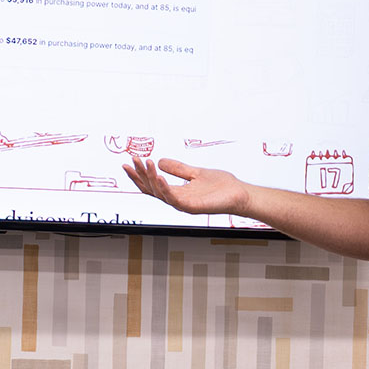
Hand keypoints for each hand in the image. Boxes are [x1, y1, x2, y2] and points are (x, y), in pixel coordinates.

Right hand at [123, 156, 250, 215]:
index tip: (130, 162)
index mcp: (177, 192)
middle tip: (132, 161)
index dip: (140, 175)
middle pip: (152, 189)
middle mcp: (177, 200)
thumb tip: (161, 161)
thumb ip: (179, 169)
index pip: (152, 184)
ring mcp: (184, 205)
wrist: (239, 194)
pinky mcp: (192, 207)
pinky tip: (159, 176)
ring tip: (146, 163)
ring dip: (151, 178)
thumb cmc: (221, 186)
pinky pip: (174, 198)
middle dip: (140, 175)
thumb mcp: (195, 172)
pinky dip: (165, 187)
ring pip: (160, 193)